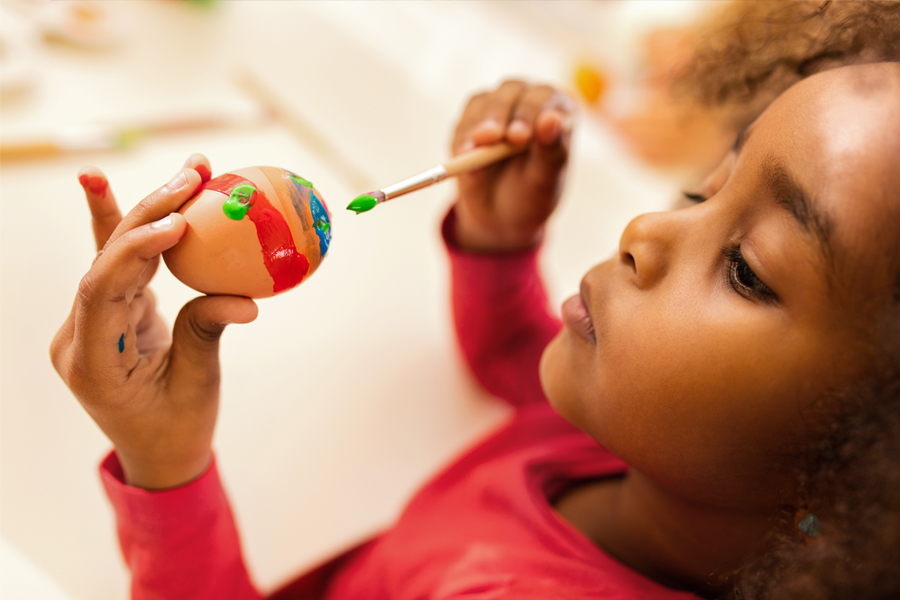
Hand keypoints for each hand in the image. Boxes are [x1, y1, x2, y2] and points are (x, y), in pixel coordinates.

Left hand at [50, 154, 257, 489]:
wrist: (159, 455)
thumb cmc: (177, 429)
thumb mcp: (197, 387)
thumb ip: (207, 334)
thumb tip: (246, 300)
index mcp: (91, 360)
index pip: (102, 291)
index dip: (134, 249)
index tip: (179, 221)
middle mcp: (80, 334)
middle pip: (107, 261)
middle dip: (149, 213)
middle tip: (191, 175)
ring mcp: (92, 322)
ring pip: (116, 256)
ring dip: (151, 211)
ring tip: (188, 171)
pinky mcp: (111, 313)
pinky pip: (120, 266)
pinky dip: (130, 230)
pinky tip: (102, 185)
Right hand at [452, 80, 574, 251]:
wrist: (500, 218)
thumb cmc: (531, 195)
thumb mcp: (545, 180)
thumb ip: (552, 151)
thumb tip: (552, 119)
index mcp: (557, 110)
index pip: (545, 97)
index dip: (531, 112)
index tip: (519, 138)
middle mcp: (527, 102)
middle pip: (511, 92)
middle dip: (499, 115)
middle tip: (491, 138)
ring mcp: (497, 109)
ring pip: (483, 103)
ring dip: (476, 126)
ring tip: (470, 153)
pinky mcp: (471, 122)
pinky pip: (463, 123)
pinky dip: (462, 140)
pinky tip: (463, 157)